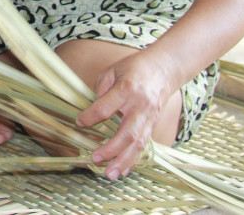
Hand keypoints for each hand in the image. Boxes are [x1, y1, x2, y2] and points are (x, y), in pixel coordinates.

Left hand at [76, 51, 176, 180]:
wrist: (164, 69)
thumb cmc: (134, 68)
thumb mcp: (112, 71)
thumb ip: (100, 90)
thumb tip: (89, 110)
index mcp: (127, 89)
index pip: (106, 107)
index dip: (90, 116)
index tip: (79, 122)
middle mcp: (140, 106)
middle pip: (127, 132)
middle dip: (111, 149)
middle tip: (96, 159)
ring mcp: (149, 118)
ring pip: (138, 144)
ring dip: (123, 161)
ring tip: (110, 175)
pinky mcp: (153, 125)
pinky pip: (143, 145)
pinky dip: (133, 159)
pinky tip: (123, 171)